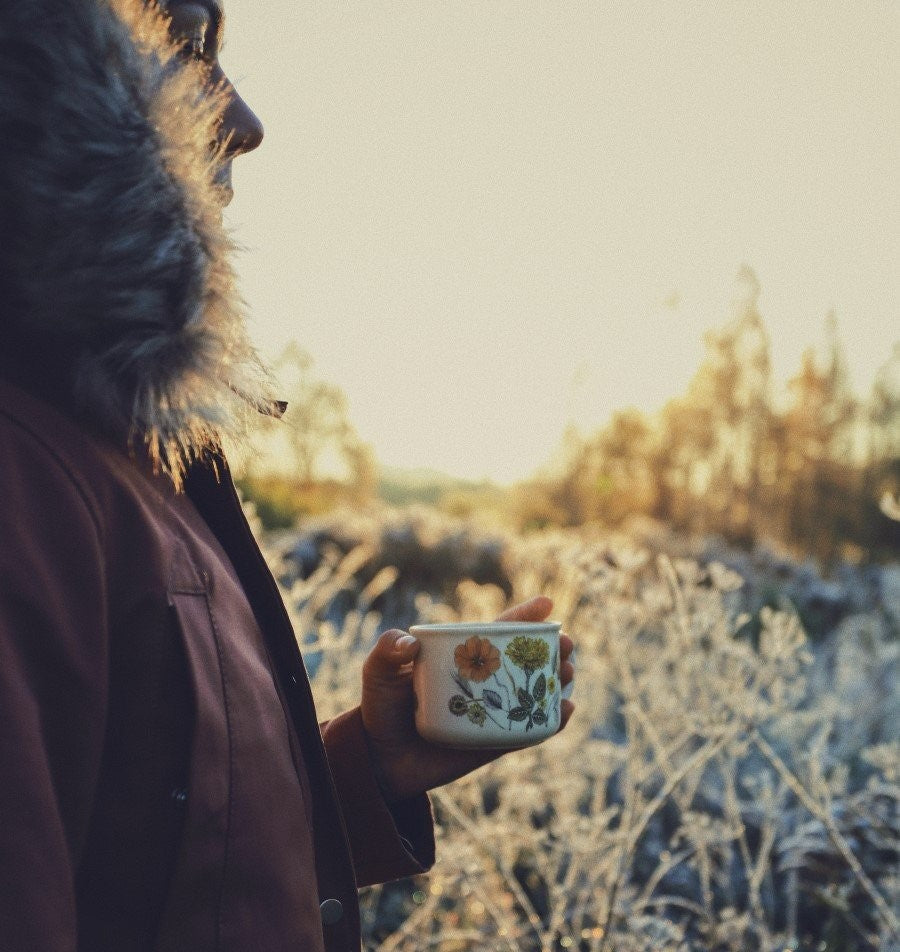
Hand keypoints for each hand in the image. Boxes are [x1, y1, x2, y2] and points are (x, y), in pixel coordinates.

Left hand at [359, 596, 574, 803]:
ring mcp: (494, 712)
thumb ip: (386, 652)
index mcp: (463, 656)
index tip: (548, 603)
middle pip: (527, 659)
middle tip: (566, 644)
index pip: (498, 631)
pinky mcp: (497, 743)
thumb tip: (408, 643)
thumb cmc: (380, 708)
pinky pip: (531, 731)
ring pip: (536, 692)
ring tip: (568, 671)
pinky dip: (552, 721)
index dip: (524, 617)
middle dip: (552, 648)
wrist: (380, 760)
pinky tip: (566, 710)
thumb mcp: (377, 674)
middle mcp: (484, 681)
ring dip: (558, 680)